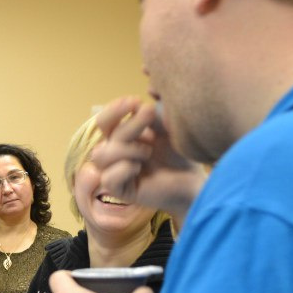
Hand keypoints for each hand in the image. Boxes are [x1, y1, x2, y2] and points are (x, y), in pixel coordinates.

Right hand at [91, 96, 206, 224]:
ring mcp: (115, 171)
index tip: (136, 101)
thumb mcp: (166, 129)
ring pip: (101, 155)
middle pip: (106, 135)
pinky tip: (139, 168)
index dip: (114, 110)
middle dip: (129, 124)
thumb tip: (138, 105)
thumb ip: (151, 116)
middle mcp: (114, 153)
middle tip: (150, 116)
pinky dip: (123, 169)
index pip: (105, 121)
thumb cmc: (178, 154)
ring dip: (127, 149)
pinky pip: (108, 178)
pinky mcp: (120, 191)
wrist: (191, 181)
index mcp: (121, 137)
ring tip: (148, 152)